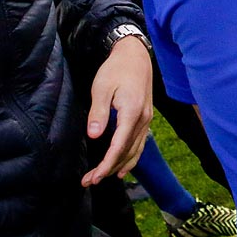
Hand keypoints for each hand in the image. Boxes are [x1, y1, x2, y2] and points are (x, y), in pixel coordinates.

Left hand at [82, 35, 152, 186]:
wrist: (135, 55)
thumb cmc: (116, 69)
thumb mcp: (101, 87)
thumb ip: (99, 112)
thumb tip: (95, 136)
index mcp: (132, 112)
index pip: (120, 145)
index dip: (107, 163)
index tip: (95, 176)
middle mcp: (143, 119)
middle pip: (127, 152)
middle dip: (109, 169)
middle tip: (90, 181)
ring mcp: (147, 119)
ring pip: (135, 150)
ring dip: (119, 166)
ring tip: (102, 177)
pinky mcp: (146, 118)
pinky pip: (140, 144)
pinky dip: (131, 157)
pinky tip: (122, 167)